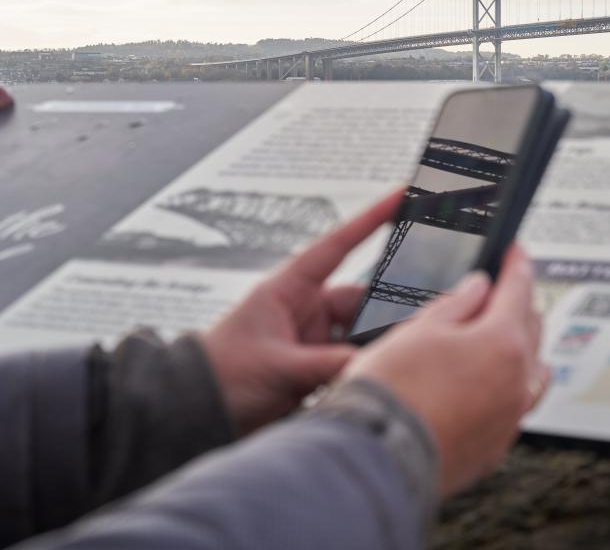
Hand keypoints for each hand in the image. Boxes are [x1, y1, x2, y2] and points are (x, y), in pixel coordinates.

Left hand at [202, 189, 403, 434]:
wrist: (193, 416)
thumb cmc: (221, 377)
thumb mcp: (276, 367)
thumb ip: (327, 364)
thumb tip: (375, 363)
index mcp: (288, 290)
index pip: (337, 246)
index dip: (370, 219)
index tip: (401, 194)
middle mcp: (306, 310)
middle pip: (363, 300)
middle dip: (386, 313)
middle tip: (416, 324)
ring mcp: (314, 339)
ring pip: (363, 333)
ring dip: (375, 347)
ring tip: (392, 360)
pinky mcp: (317, 368)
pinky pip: (354, 361)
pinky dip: (365, 367)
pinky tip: (377, 377)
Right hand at [339, 244, 548, 498]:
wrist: (377, 459)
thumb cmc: (391, 394)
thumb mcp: (419, 329)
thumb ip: (456, 304)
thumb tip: (478, 288)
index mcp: (503, 342)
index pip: (519, 289)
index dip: (516, 263)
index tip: (515, 252)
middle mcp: (517, 380)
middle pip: (531, 328)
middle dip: (519, 303)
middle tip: (504, 289)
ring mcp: (510, 417)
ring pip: (531, 371)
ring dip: (522, 347)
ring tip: (502, 335)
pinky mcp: (495, 447)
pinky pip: (516, 407)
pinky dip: (511, 386)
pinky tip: (491, 384)